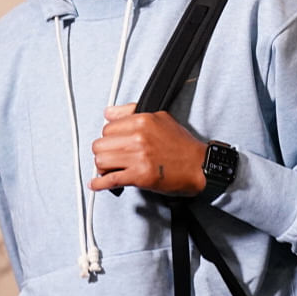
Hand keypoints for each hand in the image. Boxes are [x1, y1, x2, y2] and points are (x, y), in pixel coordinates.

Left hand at [88, 103, 207, 194]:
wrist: (199, 165)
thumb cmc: (182, 145)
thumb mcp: (161, 118)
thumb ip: (132, 112)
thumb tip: (109, 113)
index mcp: (142, 121)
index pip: (107, 127)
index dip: (109, 137)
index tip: (113, 144)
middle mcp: (139, 137)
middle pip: (100, 145)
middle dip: (103, 152)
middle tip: (111, 157)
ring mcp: (139, 157)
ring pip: (101, 161)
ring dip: (102, 167)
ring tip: (110, 168)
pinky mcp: (140, 176)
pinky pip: (110, 180)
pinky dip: (100, 184)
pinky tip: (97, 184)